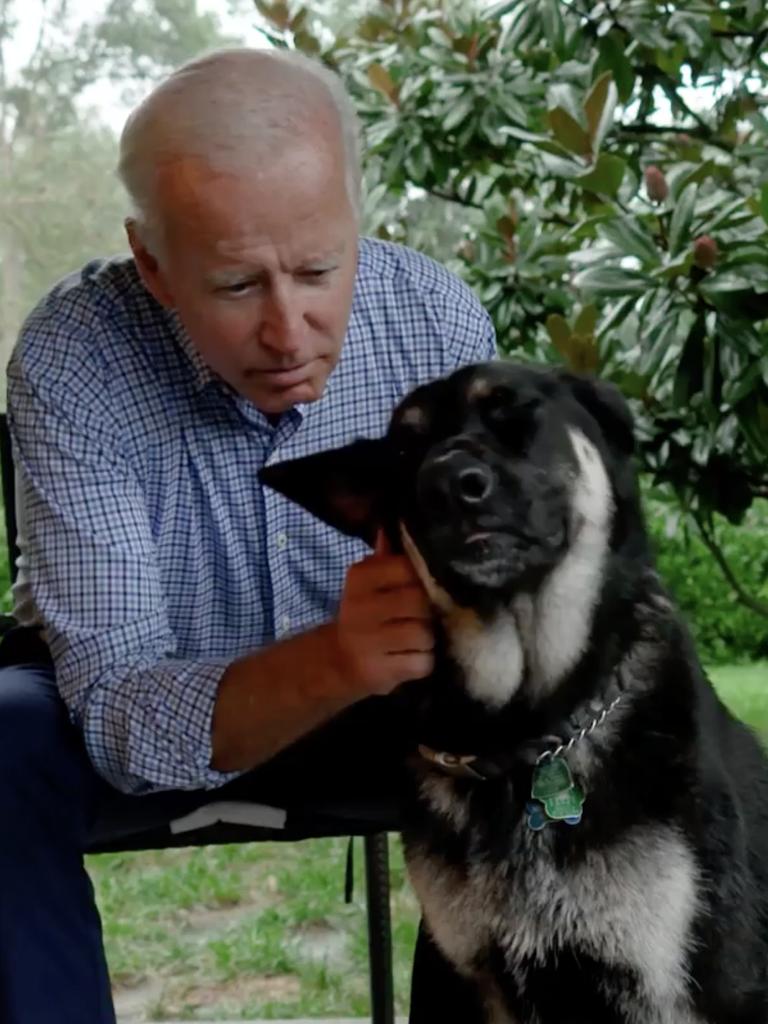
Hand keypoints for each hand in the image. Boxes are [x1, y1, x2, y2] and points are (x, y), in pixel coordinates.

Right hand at [329, 530, 434, 695]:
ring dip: (426, 639)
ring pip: (424, 633)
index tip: (417, 589)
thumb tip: (393, 527)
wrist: (336, 661)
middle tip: (419, 618)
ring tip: (414, 640)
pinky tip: (409, 658)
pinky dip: (422, 662)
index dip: (420, 580)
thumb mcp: (368, 585)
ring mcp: (369, 641)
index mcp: (360, 578)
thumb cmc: (363, 615)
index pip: (407, 568)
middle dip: (426, 612)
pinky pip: (422, 662)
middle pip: (419, 602)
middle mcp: (361, 607)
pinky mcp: (380, 671)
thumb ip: (385, 559)